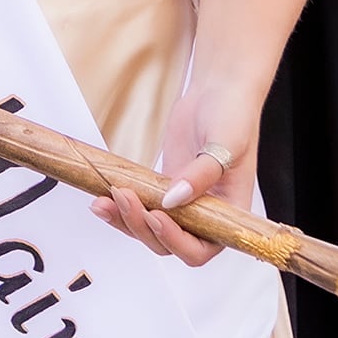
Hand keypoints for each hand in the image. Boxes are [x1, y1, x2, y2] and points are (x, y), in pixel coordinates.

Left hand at [89, 84, 260, 266]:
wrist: (219, 89)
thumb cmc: (234, 115)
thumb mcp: (226, 143)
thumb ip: (201, 174)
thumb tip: (172, 201)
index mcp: (229, 212)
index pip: (201, 249)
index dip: (176, 241)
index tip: (156, 216)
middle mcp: (206, 215)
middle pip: (169, 243)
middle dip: (142, 226)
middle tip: (125, 197)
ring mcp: (182, 202)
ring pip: (149, 229)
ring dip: (125, 220)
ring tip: (104, 201)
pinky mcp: (163, 187)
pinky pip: (142, 206)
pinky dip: (122, 206)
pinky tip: (103, 197)